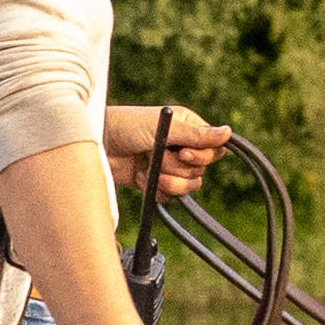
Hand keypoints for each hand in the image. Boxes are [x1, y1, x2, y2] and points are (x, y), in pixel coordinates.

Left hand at [109, 104, 233, 196]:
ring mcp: (168, 166)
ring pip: (188, 186)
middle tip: (159, 158)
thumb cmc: (125, 127)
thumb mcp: (163, 128)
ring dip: (168, 181)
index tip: (183, 152)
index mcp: (186, 127)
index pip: (212, 149)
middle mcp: (180, 146)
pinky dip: (155, 190)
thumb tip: (228, 132)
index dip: (202, 155)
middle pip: (201, 170)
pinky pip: (170, 197)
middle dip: (179, 168)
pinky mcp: (155, 182)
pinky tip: (140, 177)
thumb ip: (197, 135)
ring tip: (149, 170)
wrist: (96, 146)